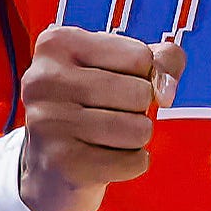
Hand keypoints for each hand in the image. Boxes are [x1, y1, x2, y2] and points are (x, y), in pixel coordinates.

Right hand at [14, 25, 184, 210]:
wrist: (46, 166)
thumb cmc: (88, 107)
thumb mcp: (121, 68)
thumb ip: (161, 60)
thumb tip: (166, 92)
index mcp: (57, 44)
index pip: (140, 56)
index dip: (142, 76)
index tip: (113, 85)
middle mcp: (44, 78)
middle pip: (141, 93)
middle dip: (138, 110)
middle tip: (106, 117)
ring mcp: (49, 121)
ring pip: (139, 129)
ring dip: (134, 139)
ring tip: (105, 138)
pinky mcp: (63, 163)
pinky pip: (133, 161)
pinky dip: (129, 164)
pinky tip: (101, 159)